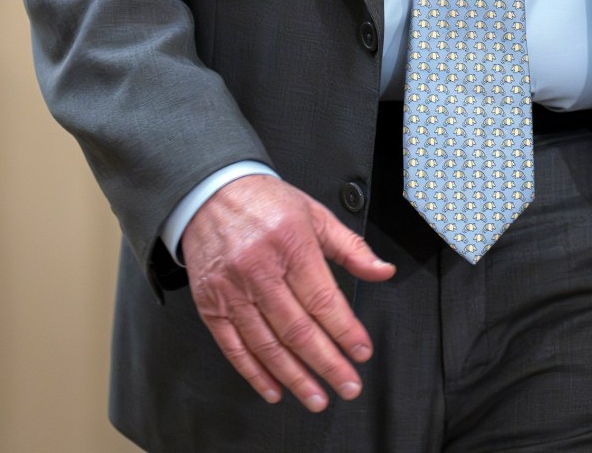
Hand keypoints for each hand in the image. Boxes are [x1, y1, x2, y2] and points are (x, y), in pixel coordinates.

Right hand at [181, 175, 396, 411]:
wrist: (209, 193)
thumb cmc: (265, 204)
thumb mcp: (315, 215)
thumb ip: (351, 248)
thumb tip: (382, 271)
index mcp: (290, 245)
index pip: (323, 299)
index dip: (345, 331)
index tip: (361, 352)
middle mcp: (259, 270)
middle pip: (297, 329)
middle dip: (326, 363)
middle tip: (347, 386)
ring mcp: (231, 290)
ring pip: (266, 344)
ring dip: (294, 376)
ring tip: (316, 396)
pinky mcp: (209, 304)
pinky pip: (233, 346)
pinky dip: (253, 372)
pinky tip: (274, 389)